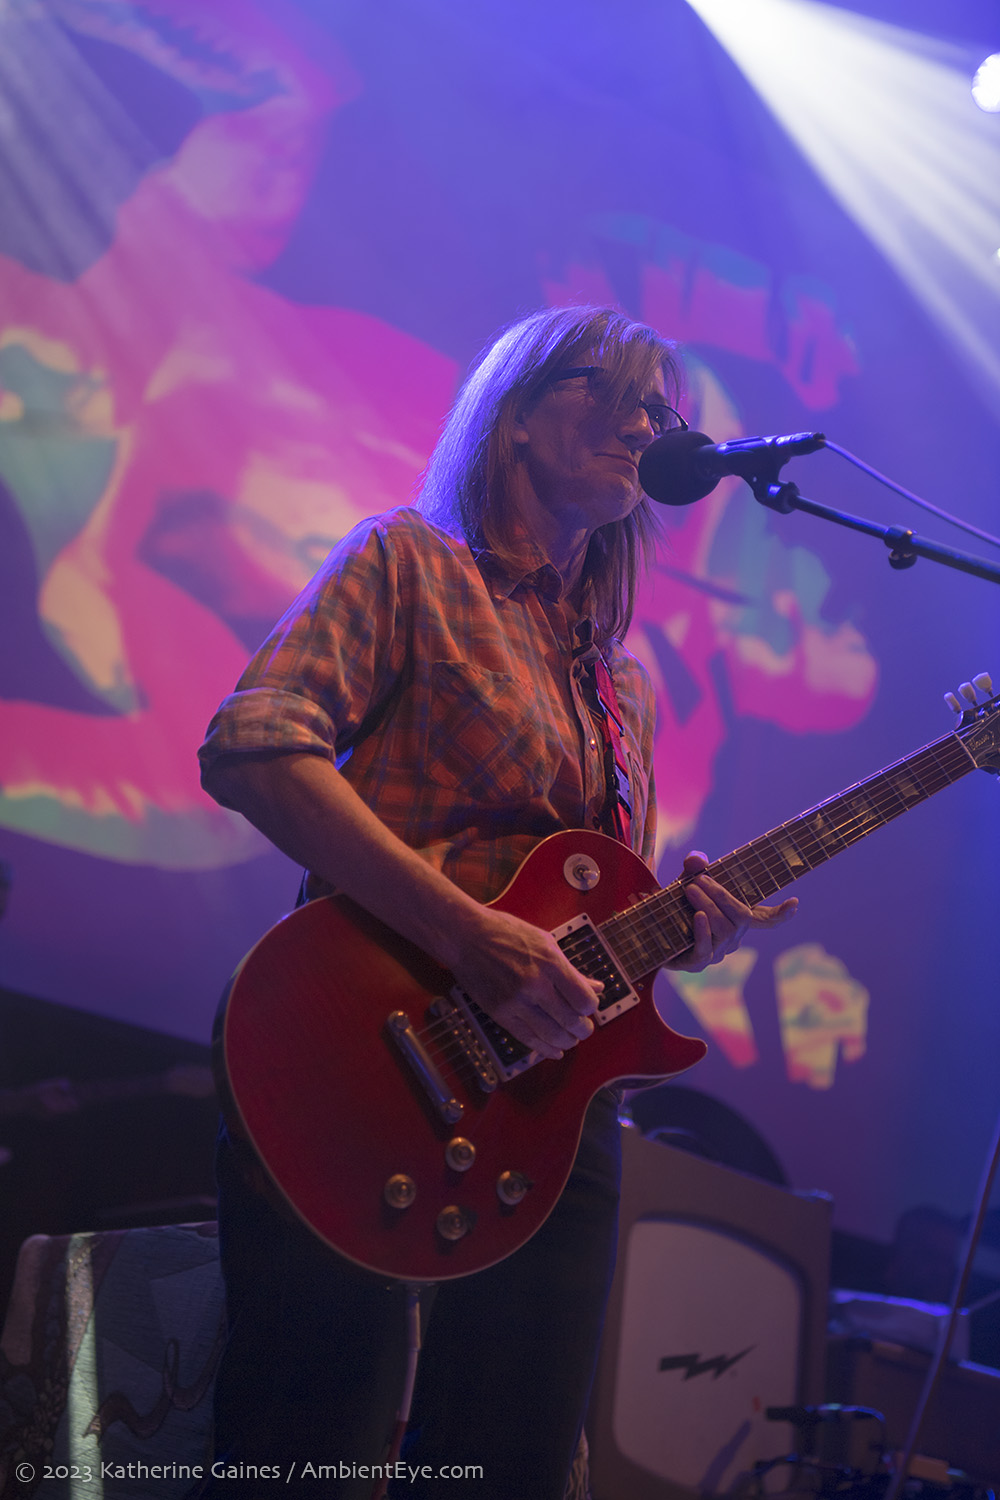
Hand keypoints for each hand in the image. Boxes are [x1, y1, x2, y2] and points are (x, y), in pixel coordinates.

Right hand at [449, 905, 600, 1060]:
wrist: (466, 937)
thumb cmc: (506, 932)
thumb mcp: (545, 942)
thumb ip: (571, 969)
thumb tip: (597, 987)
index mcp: (550, 963)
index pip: (584, 1000)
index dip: (591, 1008)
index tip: (588, 1007)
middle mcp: (535, 984)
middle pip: (572, 1021)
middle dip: (583, 1029)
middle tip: (584, 1029)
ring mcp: (516, 1001)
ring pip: (552, 1036)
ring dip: (567, 1042)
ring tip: (570, 1039)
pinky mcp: (500, 1014)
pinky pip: (528, 1039)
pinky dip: (545, 1050)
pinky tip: (555, 1051)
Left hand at [665, 850, 797, 973]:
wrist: (653, 932)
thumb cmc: (678, 905)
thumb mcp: (687, 880)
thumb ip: (694, 867)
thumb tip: (698, 860)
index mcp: (737, 920)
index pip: (765, 919)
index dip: (781, 914)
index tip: (794, 903)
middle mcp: (733, 939)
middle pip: (741, 917)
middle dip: (721, 896)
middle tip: (699, 880)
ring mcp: (718, 953)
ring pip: (723, 930)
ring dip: (707, 906)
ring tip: (690, 890)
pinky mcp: (699, 963)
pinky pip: (706, 949)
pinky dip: (702, 931)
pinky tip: (697, 916)